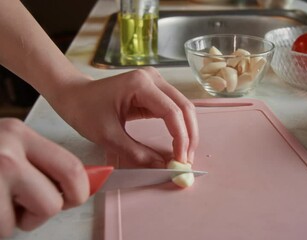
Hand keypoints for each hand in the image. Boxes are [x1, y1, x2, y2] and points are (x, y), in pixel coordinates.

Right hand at [0, 118, 88, 237]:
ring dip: (9, 222)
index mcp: (19, 134)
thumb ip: (41, 162)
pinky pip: (1, 229)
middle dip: (40, 214)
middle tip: (22, 206)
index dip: (78, 193)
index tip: (71, 200)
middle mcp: (5, 153)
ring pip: (21, 223)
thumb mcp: (8, 146)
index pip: (71, 168)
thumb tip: (81, 187)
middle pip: (52, 203)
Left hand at [48, 68, 198, 167]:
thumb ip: (137, 153)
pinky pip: (174, 109)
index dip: (181, 139)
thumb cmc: (84, 110)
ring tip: (183, 155)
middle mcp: (153, 78)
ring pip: (183, 108)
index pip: (172, 113)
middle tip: (187, 161)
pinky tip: (177, 143)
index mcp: (140, 84)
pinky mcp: (154, 90)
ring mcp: (156, 82)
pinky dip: (178, 127)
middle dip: (189, 136)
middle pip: (185, 107)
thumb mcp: (108, 136)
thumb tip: (162, 167)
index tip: (180, 161)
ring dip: (187, 132)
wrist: (72, 94)